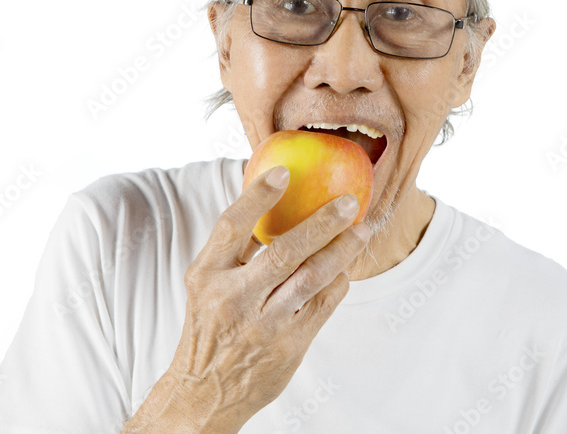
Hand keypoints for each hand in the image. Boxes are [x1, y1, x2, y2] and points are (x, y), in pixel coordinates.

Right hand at [122, 165, 370, 433]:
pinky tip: (345, 268)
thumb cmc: (210, 326)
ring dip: (343, 250)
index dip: (258, 196)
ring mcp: (263, 323)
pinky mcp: (288, 344)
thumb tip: (272, 199)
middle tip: (350, 202)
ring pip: (312, 277)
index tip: (284, 172)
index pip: (232, 226)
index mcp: (207, 275)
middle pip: (284, 251)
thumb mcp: (206, 285)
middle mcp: (233, 298)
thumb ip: (234, 249)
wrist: (204, 393)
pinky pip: (323, 303)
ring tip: (362, 230)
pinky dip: (338, 281)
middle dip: (323, 222)